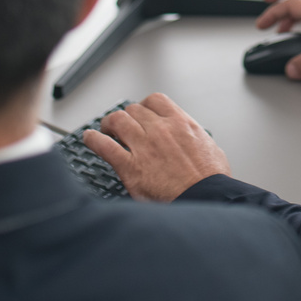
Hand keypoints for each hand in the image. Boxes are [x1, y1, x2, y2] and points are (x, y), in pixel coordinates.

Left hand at [83, 93, 231, 201]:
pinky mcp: (130, 167)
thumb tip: (190, 139)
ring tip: (105, 129)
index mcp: (181, 123)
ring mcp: (143, 146)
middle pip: (133, 110)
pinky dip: (92, 139)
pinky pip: (104, 146)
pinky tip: (89, 139)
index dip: (144, 106)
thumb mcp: (210, 148)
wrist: (205, 199)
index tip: (141, 113)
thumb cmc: (211, 180)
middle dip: (126, 116)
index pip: (155, 101)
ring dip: (108, 123)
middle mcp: (160, 130)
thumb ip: (194, 138)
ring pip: (117, 120)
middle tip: (122, 125)